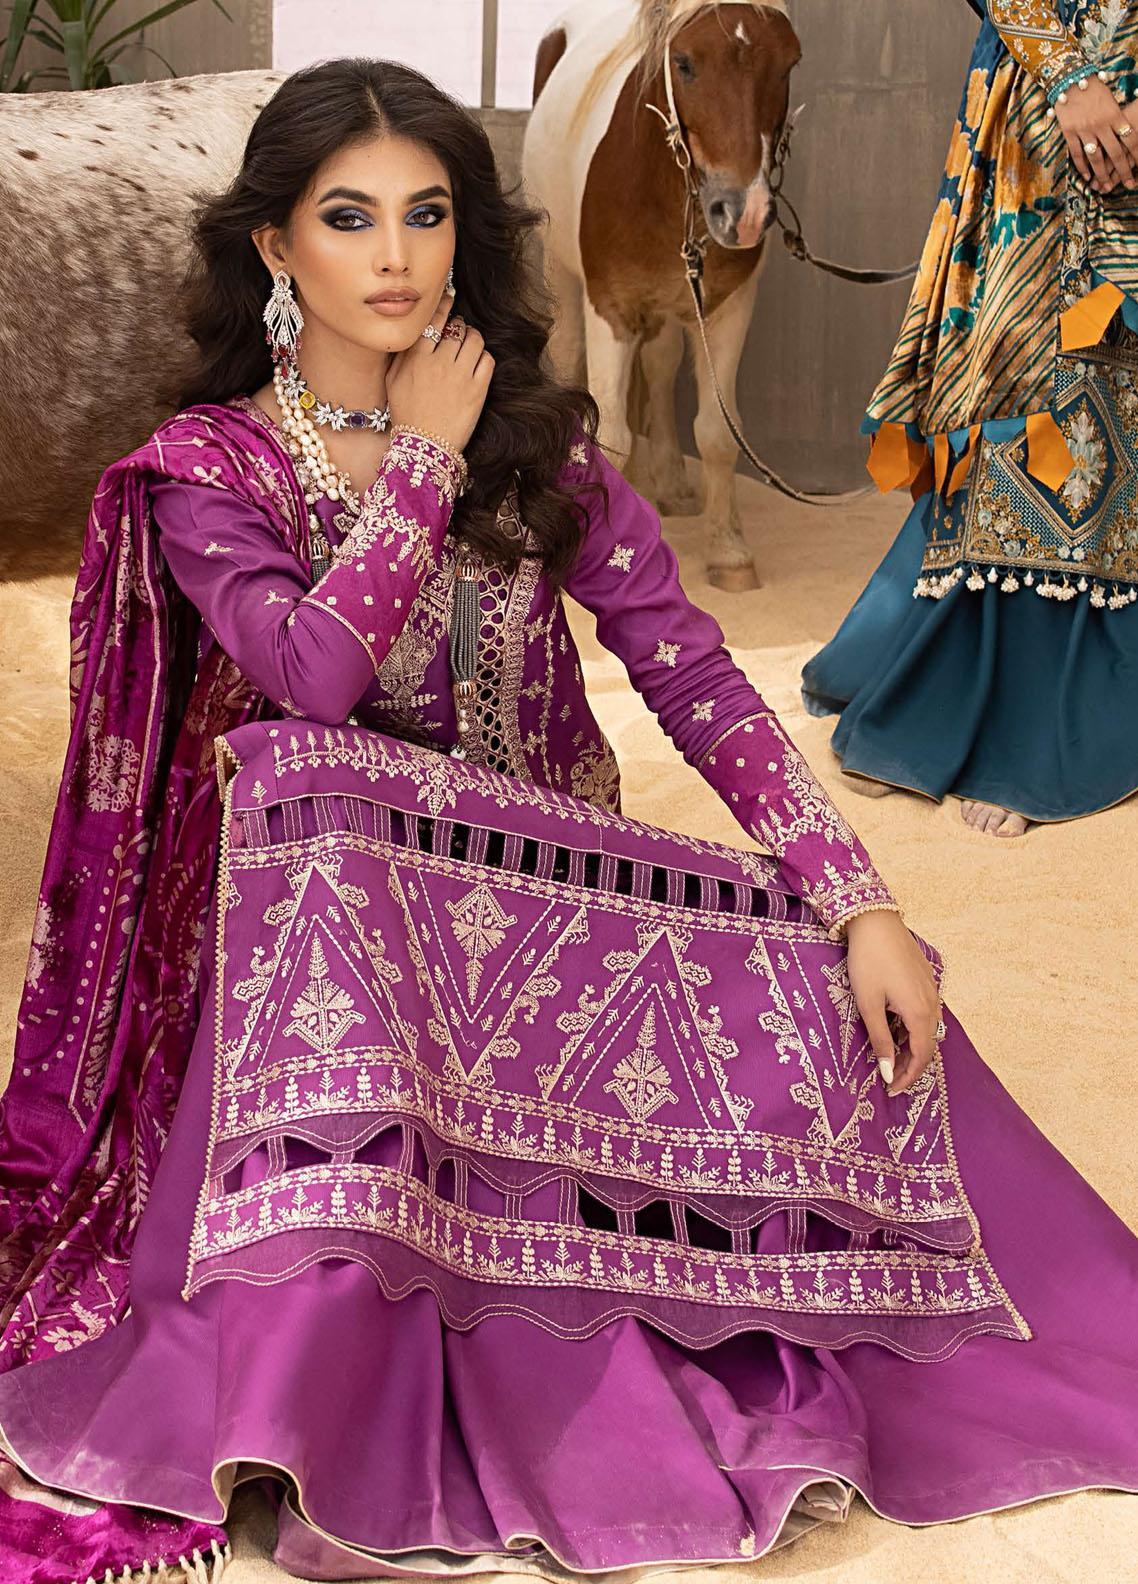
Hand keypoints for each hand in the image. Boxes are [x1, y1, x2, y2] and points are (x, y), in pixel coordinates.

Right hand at [386, 291, 493, 452]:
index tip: (448, 298)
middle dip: (459, 326)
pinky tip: (477, 364)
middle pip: (457, 327)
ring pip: (475, 340)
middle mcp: (439, 363)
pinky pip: (488, 360)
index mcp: (416, 358)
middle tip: (457, 333)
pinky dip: (484, 358)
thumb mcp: (392, 381)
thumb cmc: (406, 414)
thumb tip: (411, 330)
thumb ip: (402, 354)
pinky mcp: (478, 390)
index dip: (443, 305)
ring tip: (468, 347)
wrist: (424, 446)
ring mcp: (461, 376)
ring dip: (473, 339)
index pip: (433, 320)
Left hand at [844, 909, 941, 1096]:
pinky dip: (912, 1029)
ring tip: (889, 1058)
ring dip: (911, 1048)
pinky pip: (924, 1014)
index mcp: (920, 1013)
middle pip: (927, 1046)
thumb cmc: (868, 962)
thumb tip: (888, 1071)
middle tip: (890, 1080)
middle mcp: (932, 1004)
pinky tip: (894, 1030)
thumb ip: (880, 1040)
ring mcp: (931, 991)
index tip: (892, 1090)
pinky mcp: (925, 981)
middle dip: (910, 1066)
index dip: (908, 1077)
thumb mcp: (868, 1004)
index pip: (921, 1057)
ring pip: (926, 1030)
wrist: (875, 921)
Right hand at [1055, 77, 1137, 192]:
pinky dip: (1082, 167)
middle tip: (1129, 184)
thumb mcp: (1110, 100)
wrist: (1070, 79)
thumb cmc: (1093, 87)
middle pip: (1115, 153)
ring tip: (1106, 186)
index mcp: (1114, 115)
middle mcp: (1101, 125)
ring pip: (1096, 157)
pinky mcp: (1070, 132)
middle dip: (1123, 171)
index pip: (1129, 139)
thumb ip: (1117, 118)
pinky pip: (1077, 154)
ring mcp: (1084, 130)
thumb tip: (1125, 132)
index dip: (1136, 154)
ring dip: (1102, 174)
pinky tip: (1087, 176)